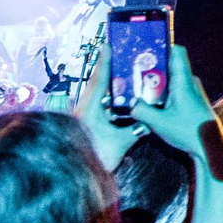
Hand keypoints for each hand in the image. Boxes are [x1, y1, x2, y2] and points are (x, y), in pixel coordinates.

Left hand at [75, 45, 145, 171]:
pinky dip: (107, 104)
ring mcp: (81, 118)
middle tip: (118, 58)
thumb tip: (153, 122)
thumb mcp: (120, 143)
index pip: (100, 78)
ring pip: (96, 98)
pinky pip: (96, 110)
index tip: (108, 44)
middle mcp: (83, 109)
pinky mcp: (81, 128)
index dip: (105, 61)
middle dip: (107, 71)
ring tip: (121, 79)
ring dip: (107, 89)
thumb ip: (137, 131)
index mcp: (91, 106)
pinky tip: (117, 106)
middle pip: (96, 85)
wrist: (69, 178)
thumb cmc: (94, 155)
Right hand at [131, 45, 222, 184]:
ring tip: (136, 85)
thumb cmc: (188, 131)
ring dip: (156, 81)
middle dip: (152, 66)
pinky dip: (162, 92)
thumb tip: (129, 103)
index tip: (144, 47)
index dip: (162, 46)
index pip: (176, 52)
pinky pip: (174, 89)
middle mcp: (189, 82)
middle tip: (132, 69)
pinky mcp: (190, 101)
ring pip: (171, 78)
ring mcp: (191, 91)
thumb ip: (141, 111)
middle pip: (170, 65)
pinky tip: (149, 101)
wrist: (208, 147)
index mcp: (184, 81)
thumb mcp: (158, 123)